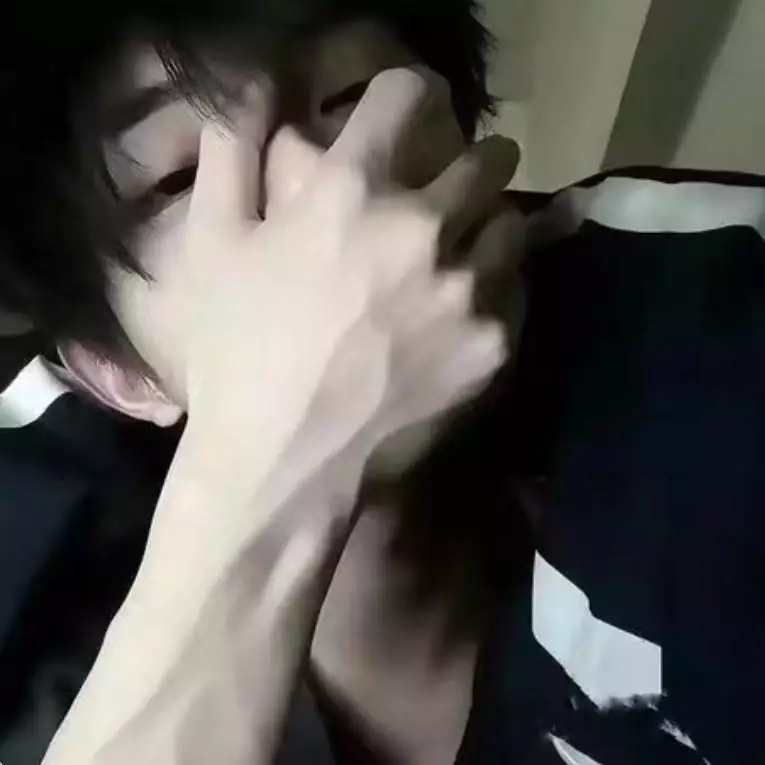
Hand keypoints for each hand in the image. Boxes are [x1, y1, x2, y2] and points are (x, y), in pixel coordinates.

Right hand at [182, 67, 519, 497]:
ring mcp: (466, 290)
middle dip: (471, 161)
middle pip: (483, 158)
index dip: (404, 96)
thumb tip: (252, 95)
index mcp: (351, 192)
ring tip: (468, 249)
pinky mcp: (492, 345)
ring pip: (510, 223)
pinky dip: (499, 287)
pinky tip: (471, 306)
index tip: (405, 112)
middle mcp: (422, 228)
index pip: (405, 96)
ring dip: (490, 225)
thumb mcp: (210, 247)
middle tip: (456, 183)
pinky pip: (517, 291)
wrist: (283, 459)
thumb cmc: (237, 354)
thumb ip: (230, 156)